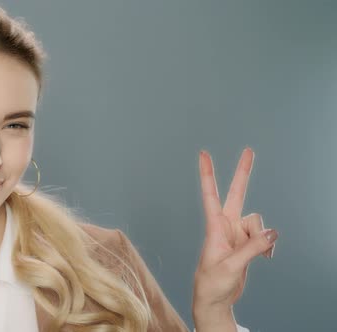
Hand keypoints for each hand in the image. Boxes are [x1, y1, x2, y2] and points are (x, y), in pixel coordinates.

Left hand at [192, 148, 277, 322]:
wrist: (216, 300)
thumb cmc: (213, 283)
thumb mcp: (232, 266)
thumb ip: (252, 247)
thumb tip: (273, 232)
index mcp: (214, 227)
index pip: (210, 195)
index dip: (207, 174)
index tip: (203, 154)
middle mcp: (226, 226)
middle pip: (236, 194)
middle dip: (243, 173)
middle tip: (249, 150)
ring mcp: (237, 233)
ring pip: (258, 222)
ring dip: (262, 237)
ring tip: (257, 255)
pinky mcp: (246, 242)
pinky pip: (264, 236)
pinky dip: (268, 245)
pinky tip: (266, 257)